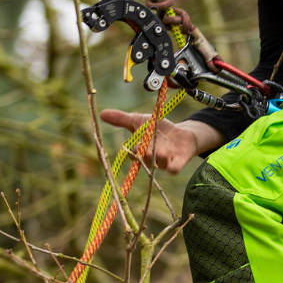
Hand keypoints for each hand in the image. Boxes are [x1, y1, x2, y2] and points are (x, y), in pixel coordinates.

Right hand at [100, 111, 223, 174]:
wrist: (180, 132)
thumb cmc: (157, 128)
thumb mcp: (139, 121)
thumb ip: (122, 119)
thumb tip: (101, 113)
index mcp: (140, 150)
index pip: (133, 154)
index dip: (133, 151)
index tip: (134, 145)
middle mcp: (151, 158)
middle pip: (146, 160)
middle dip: (146, 155)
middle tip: (146, 150)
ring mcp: (165, 161)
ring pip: (160, 164)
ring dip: (160, 159)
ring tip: (161, 152)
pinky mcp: (179, 161)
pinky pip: (175, 168)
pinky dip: (173, 168)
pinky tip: (172, 168)